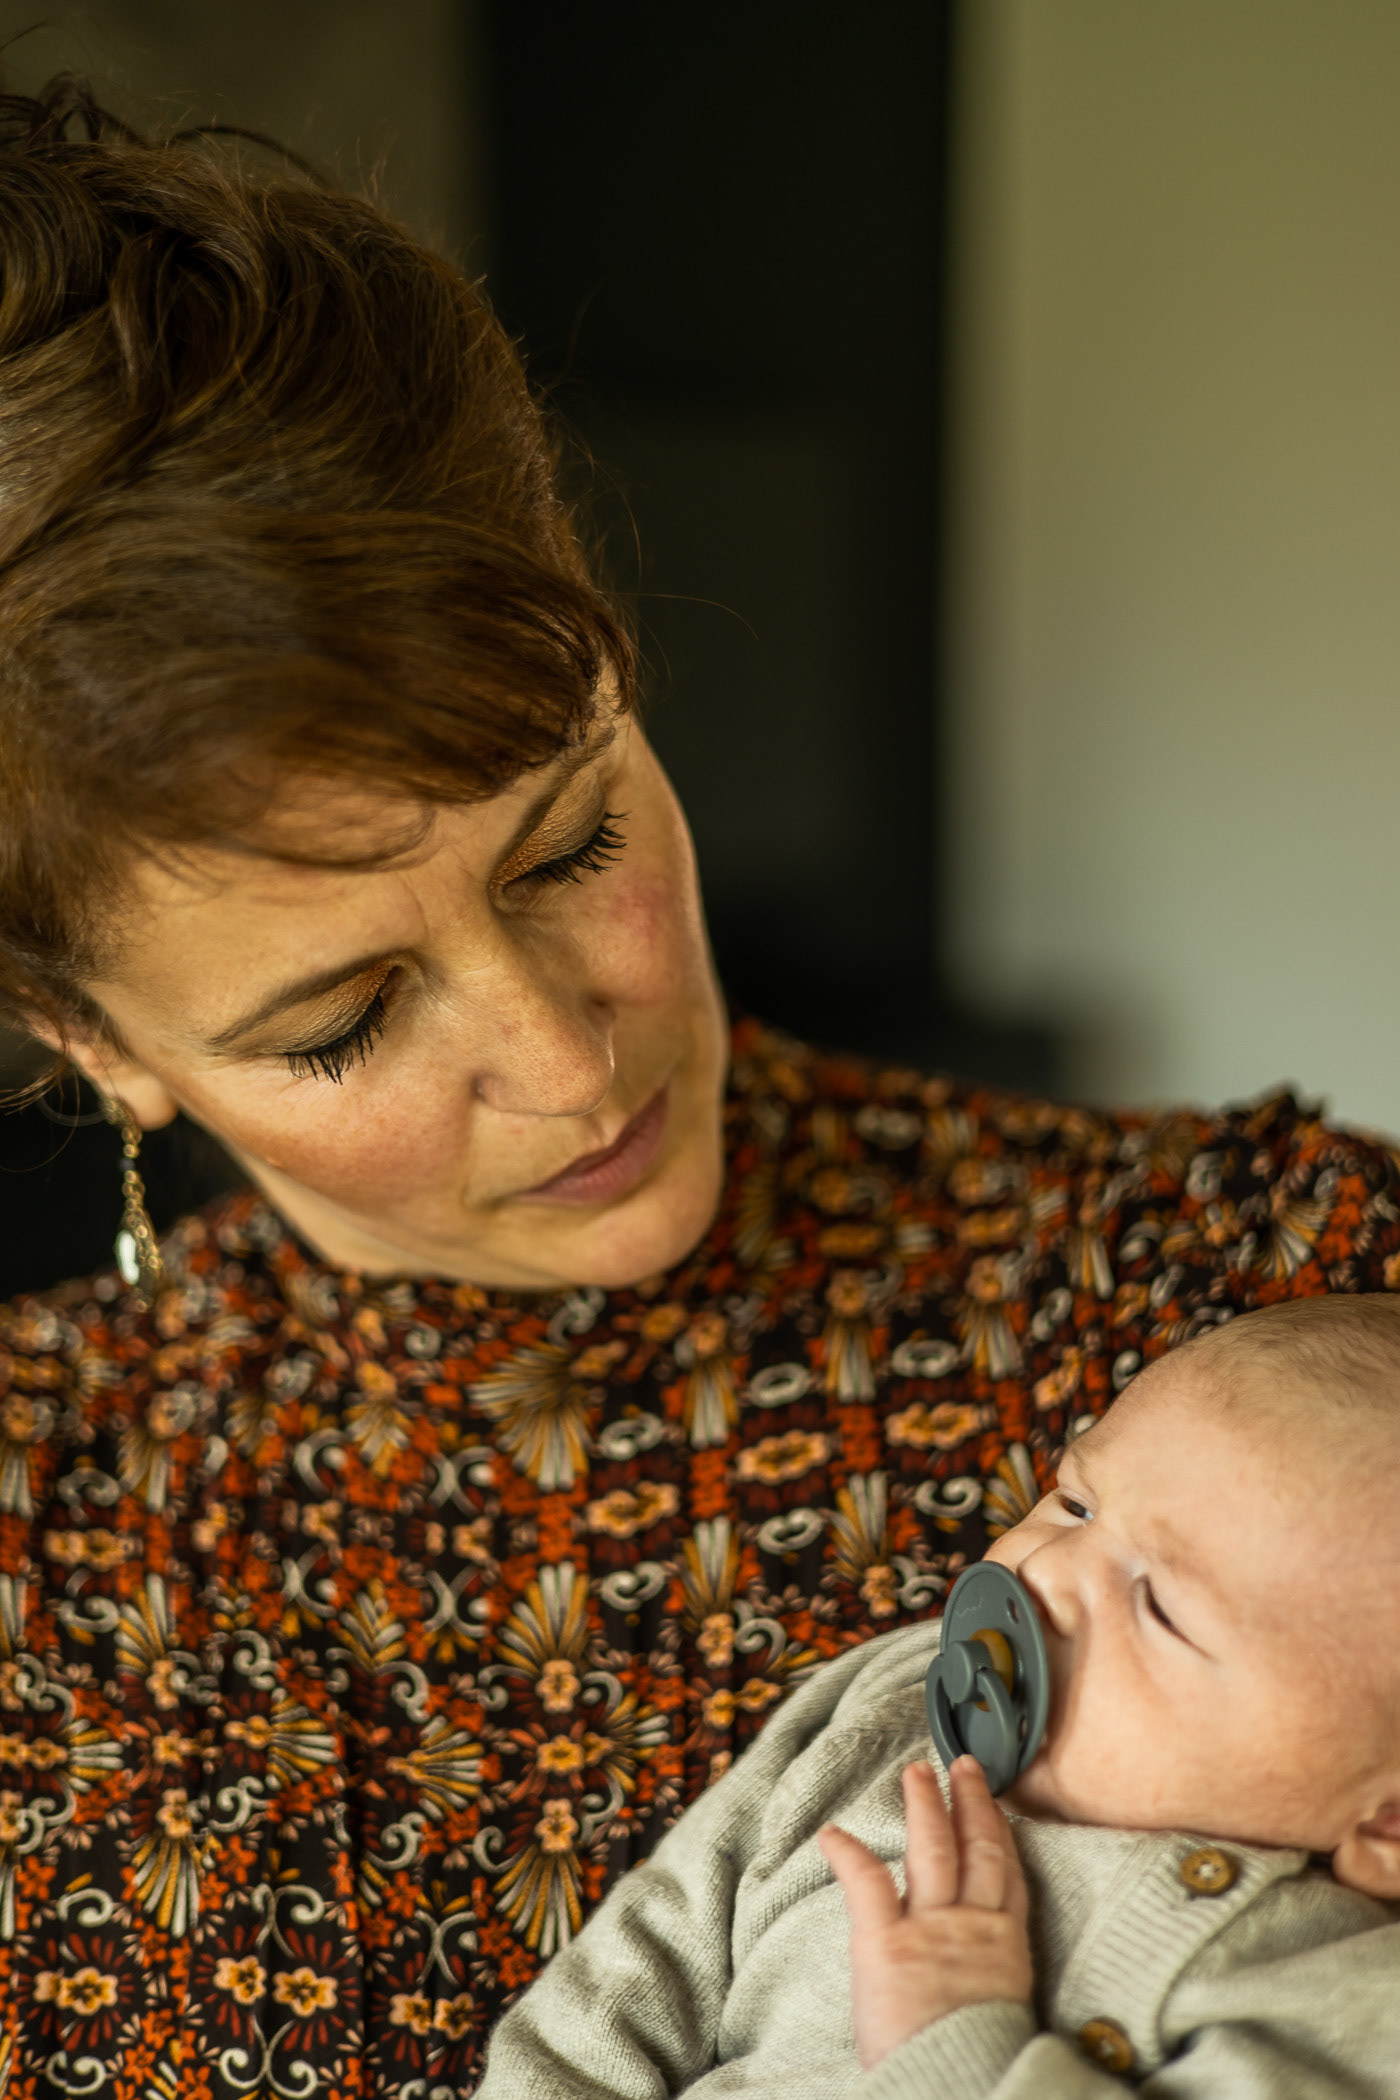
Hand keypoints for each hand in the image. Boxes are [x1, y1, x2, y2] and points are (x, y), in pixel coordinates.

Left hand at [818, 1753, 1033, 2069]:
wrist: (965, 2093)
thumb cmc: (977, 2071)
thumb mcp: (1000, 2018)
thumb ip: (989, 1984)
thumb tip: (978, 1988)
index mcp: (1005, 1951)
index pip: (1007, 1878)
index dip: (1002, 1835)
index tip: (999, 1805)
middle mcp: (973, 1928)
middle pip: (976, 1849)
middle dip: (970, 1802)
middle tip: (961, 1765)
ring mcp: (931, 1930)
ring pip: (931, 1849)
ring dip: (923, 1807)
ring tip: (915, 1774)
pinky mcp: (886, 1943)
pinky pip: (866, 1884)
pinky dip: (847, 1854)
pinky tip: (831, 1833)